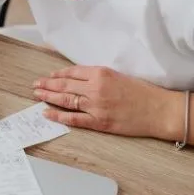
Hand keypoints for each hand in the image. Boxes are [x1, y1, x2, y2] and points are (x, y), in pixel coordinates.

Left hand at [33, 65, 181, 139]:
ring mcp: (96, 106)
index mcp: (101, 73)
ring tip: (37, 95)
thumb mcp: (118, 75)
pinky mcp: (99, 122)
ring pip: (66, 100)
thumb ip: (98, 76)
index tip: (48, 76)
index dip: (57, 75)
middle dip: (47, 85)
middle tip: (35, 85)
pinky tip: (47, 113)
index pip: (72, 72)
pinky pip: (74, 119)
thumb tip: (79, 79)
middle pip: (65, 85)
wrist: (158, 110)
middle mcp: (95, 88)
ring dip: (49, 97)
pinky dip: (59, 116)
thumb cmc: (142, 92)